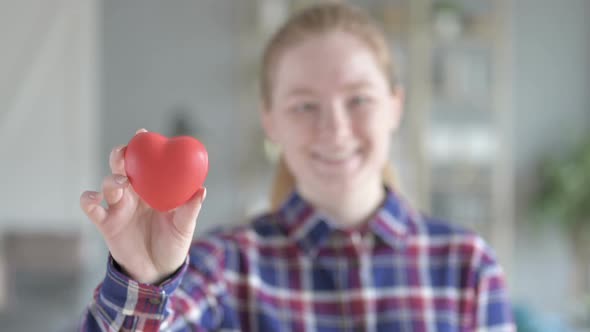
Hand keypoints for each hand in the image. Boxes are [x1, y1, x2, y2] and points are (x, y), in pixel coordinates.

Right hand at [80, 129, 205, 283]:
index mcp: (153, 188)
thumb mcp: (185, 226)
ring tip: (122, 185)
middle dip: (120, 155)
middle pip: (121, 166)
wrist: (158, 271)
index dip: (141, 146)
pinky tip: (95, 199)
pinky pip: (91, 207)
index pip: (145, 162)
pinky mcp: (106, 223)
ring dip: (112, 180)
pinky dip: (88, 199)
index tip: (142, 134)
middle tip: (125, 154)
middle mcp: (134, 193)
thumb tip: (201, 190)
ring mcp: (118, 207)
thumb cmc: (173, 243)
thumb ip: (190, 209)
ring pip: (108, 183)